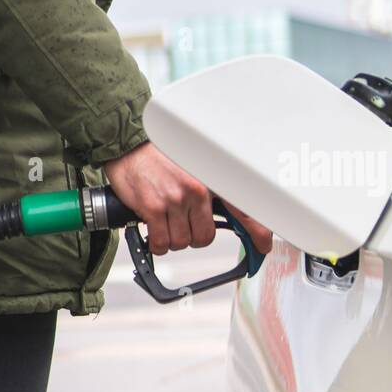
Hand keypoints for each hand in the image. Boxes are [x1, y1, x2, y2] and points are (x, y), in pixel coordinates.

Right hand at [102, 141, 273, 258]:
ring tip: (163, 217)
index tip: (263, 246)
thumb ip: (208, 192)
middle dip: (192, 235)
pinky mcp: (153, 207)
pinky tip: (152, 227)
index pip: (243, 209)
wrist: (128, 145)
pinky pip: (162, 242)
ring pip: (182, 242)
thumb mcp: (191, 169)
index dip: (258, 231)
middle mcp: (197, 189)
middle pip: (205, 237)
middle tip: (180, 221)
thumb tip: (223, 218)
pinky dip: (157, 242)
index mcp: (210, 178)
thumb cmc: (159, 158)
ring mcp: (175, 199)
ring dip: (171, 237)